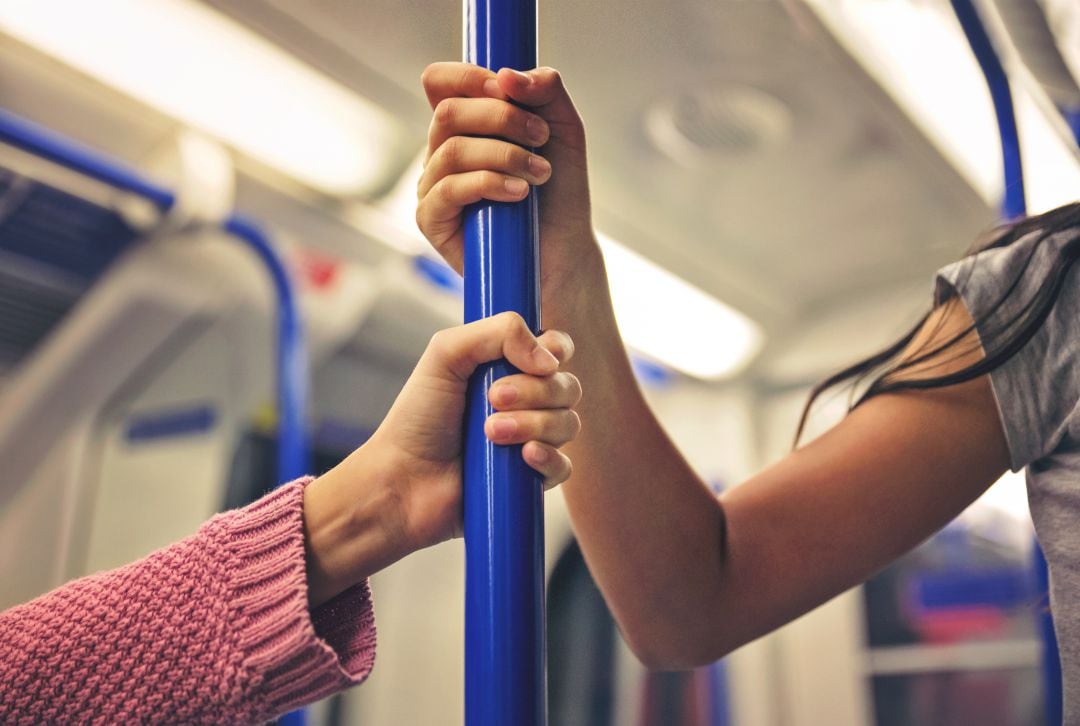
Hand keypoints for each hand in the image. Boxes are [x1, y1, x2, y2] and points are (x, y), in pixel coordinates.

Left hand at [303, 312, 579, 604]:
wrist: (402, 481)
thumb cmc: (418, 418)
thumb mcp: (446, 354)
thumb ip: (498, 331)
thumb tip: (550, 358)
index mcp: (508, 368)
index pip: (557, 350)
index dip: (556, 350)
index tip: (539, 359)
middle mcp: (525, 402)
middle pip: (567, 386)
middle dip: (534, 391)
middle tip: (492, 399)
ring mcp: (531, 441)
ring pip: (568, 424)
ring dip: (533, 424)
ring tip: (490, 433)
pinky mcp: (532, 480)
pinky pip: (564, 466)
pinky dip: (548, 458)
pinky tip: (523, 457)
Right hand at [417, 63, 603, 310]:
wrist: (564, 250)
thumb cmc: (560, 192)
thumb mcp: (563, 130)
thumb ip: (545, 91)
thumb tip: (508, 75)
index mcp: (465, 125)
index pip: (441, 83)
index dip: (468, 77)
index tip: (508, 88)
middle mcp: (442, 152)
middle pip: (449, 112)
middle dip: (502, 117)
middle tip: (541, 137)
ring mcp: (433, 186)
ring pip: (452, 150)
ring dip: (505, 155)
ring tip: (540, 173)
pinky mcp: (432, 220)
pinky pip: (449, 189)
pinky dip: (489, 183)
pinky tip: (519, 193)